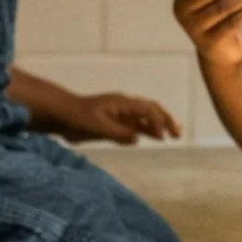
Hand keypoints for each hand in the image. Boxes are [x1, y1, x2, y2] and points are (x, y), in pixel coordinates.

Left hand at [49, 93, 182, 144]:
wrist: (62, 115)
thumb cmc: (77, 118)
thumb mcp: (96, 126)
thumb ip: (116, 133)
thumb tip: (137, 138)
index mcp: (122, 103)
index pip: (146, 110)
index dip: (157, 122)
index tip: (162, 137)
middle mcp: (125, 106)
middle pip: (151, 110)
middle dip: (166, 120)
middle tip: (178, 133)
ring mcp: (121, 114)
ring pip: (146, 117)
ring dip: (160, 124)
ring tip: (174, 133)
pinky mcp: (116, 122)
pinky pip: (137, 125)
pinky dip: (148, 129)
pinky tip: (154, 137)